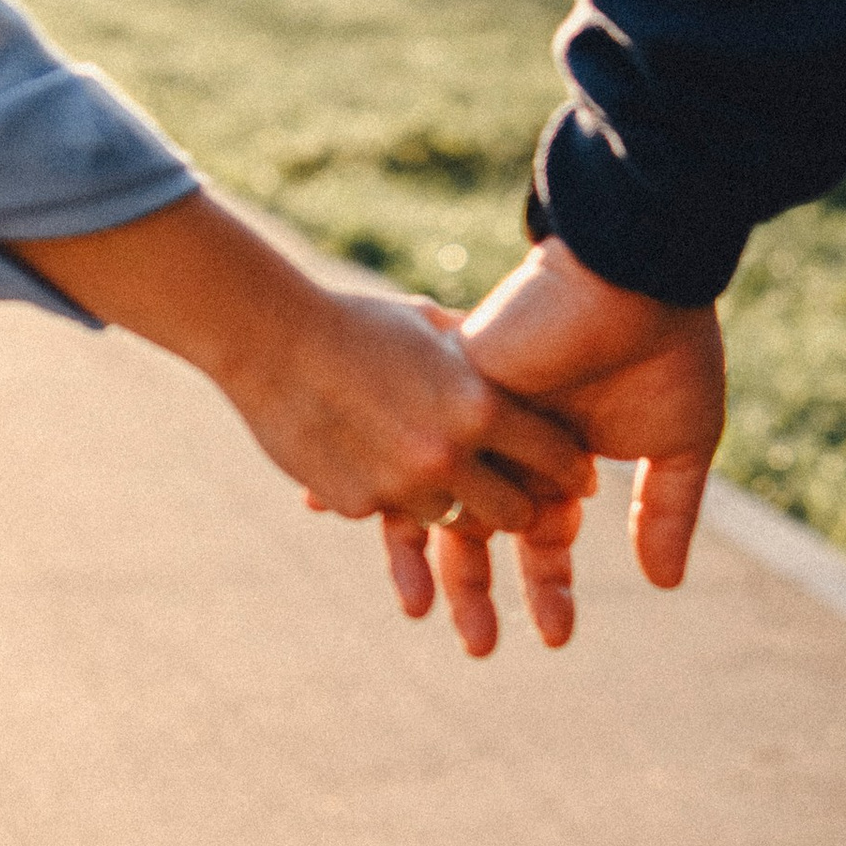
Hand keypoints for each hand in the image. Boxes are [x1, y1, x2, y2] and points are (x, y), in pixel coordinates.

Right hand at [11, 195, 590, 532]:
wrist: (269, 338)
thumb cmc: (356, 321)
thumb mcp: (430, 326)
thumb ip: (480, 355)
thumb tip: (527, 361)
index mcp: (480, 403)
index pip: (554, 456)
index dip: (571, 471)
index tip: (577, 478)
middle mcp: (450, 455)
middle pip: (516, 513)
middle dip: (523, 510)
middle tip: (523, 504)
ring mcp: (404, 487)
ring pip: (457, 524)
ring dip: (460, 511)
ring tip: (449, 488)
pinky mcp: (361, 506)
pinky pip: (397, 516)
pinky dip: (397, 499)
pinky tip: (378, 466)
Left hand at [380, 237, 725, 653]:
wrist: (636, 272)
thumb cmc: (670, 350)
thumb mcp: (681, 444)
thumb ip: (668, 513)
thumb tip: (663, 584)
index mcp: (563, 456)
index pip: (543, 533)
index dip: (549, 584)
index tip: (556, 633)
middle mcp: (512, 441)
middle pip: (483, 528)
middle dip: (481, 590)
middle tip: (482, 650)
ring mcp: (475, 412)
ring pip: (436, 494)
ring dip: (424, 556)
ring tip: (423, 618)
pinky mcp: (446, 384)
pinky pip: (396, 434)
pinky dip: (369, 471)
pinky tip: (335, 512)